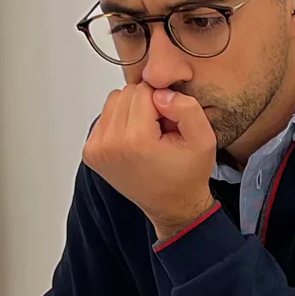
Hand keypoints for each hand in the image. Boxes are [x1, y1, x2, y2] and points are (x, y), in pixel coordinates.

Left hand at [83, 83, 216, 239]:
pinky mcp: (91, 152)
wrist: (172, 205)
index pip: (144, 90)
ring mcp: (97, 150)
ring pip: (114, 101)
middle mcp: (110, 145)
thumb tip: (160, 93)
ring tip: (147, 135)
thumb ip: (186, 108)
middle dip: (146, 105)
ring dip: (132, 111)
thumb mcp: (203, 139)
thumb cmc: (186, 175)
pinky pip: (105, 117)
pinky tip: (135, 141)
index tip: (169, 123)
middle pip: (127, 93)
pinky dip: (121, 122)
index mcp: (136, 141)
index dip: (163, 101)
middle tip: (159, 131)